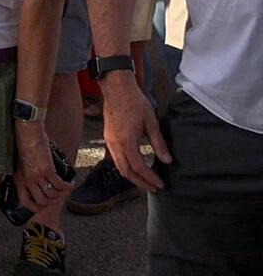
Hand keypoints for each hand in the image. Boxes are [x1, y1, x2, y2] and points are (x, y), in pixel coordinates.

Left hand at [12, 123, 70, 213]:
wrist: (28, 136)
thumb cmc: (24, 148)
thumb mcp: (20, 165)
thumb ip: (26, 177)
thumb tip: (34, 186)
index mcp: (19, 180)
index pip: (25, 201)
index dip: (34, 208)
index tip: (42, 208)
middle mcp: (28, 180)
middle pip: (42, 201)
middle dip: (51, 201)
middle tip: (56, 195)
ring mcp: (38, 176)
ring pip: (52, 195)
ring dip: (60, 193)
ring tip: (63, 188)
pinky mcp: (48, 170)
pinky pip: (60, 185)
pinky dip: (67, 187)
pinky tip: (70, 184)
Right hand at [101, 73, 170, 190]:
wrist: (117, 88)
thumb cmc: (133, 101)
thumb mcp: (151, 122)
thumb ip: (159, 143)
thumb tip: (167, 159)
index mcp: (126, 141)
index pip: (138, 167)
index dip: (150, 178)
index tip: (160, 184)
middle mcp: (115, 143)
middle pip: (125, 171)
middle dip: (140, 182)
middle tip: (153, 187)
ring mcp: (109, 140)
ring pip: (118, 165)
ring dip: (131, 175)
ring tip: (144, 180)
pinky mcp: (108, 136)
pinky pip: (115, 157)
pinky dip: (125, 166)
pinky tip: (134, 165)